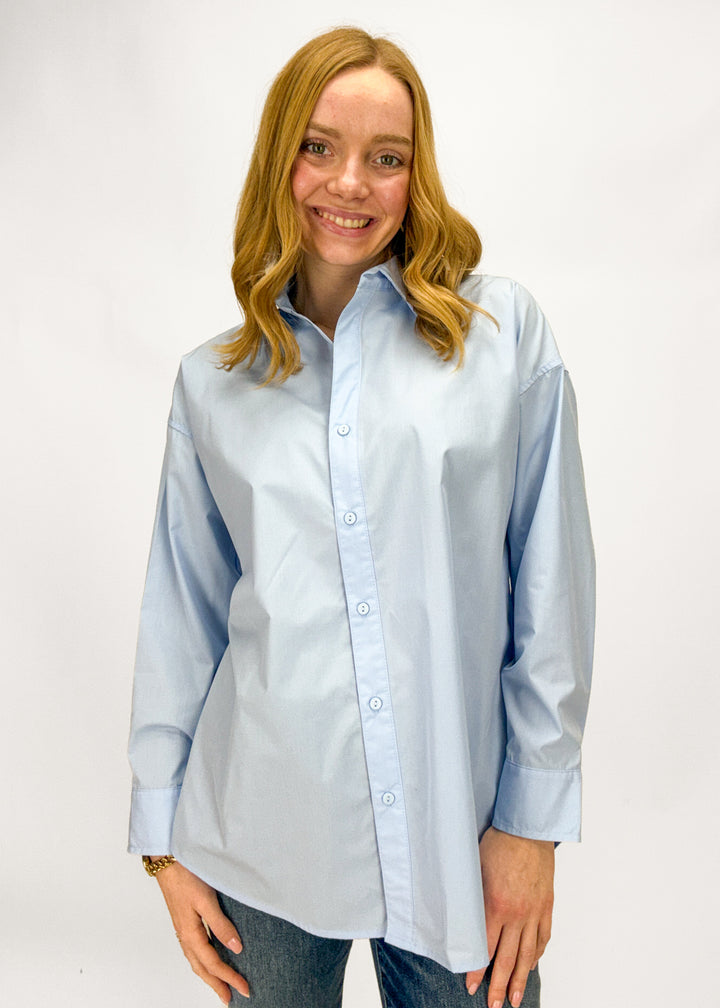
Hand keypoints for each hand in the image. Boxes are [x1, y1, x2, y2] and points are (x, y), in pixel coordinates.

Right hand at [154, 859, 249, 1003]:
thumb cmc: (185, 876)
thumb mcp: (206, 900)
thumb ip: (221, 924)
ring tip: (220, 985)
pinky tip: (207, 958)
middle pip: (202, 968)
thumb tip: (236, 948)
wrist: (166, 860)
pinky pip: (193, 949)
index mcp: (190, 933)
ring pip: (196, 960)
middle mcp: (185, 935)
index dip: (229, 977)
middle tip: (230, 998)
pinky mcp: (183, 921)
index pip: (213, 963)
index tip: (244, 988)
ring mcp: (182, 929)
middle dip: (217, 984)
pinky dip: (202, 961)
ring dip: (209, 975)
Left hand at [465, 826, 553, 1006]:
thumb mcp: (475, 870)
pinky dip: (537, 954)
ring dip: (521, 979)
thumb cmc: (497, 844)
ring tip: (517, 999)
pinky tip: (532, 965)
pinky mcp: (547, 906)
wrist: (527, 829)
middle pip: (508, 959)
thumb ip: (471, 899)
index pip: (485, 948)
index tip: (471, 987)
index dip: (477, 970)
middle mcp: (517, 913)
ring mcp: (535, 911)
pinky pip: (543, 937)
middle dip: (500, 985)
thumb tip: (458, 919)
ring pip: (528, 954)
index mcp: (496, 905)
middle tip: (494, 1005)